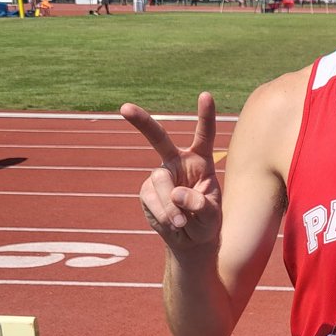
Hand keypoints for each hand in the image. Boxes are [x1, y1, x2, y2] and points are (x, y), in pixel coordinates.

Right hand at [121, 91, 221, 249]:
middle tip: (124, 108)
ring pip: (160, 182)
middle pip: (159, 138)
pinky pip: (151, 200)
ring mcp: (159, 176)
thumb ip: (200, 204)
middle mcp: (177, 162)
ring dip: (170, 205)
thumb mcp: (211, 216)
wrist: (189, 241)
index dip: (204, 116)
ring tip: (181, 223)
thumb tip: (176, 193)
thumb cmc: (205, 222)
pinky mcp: (147, 192)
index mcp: (200, 160)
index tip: (206, 95)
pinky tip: (172, 224)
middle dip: (142, 122)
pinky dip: (162, 214)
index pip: (204, 135)